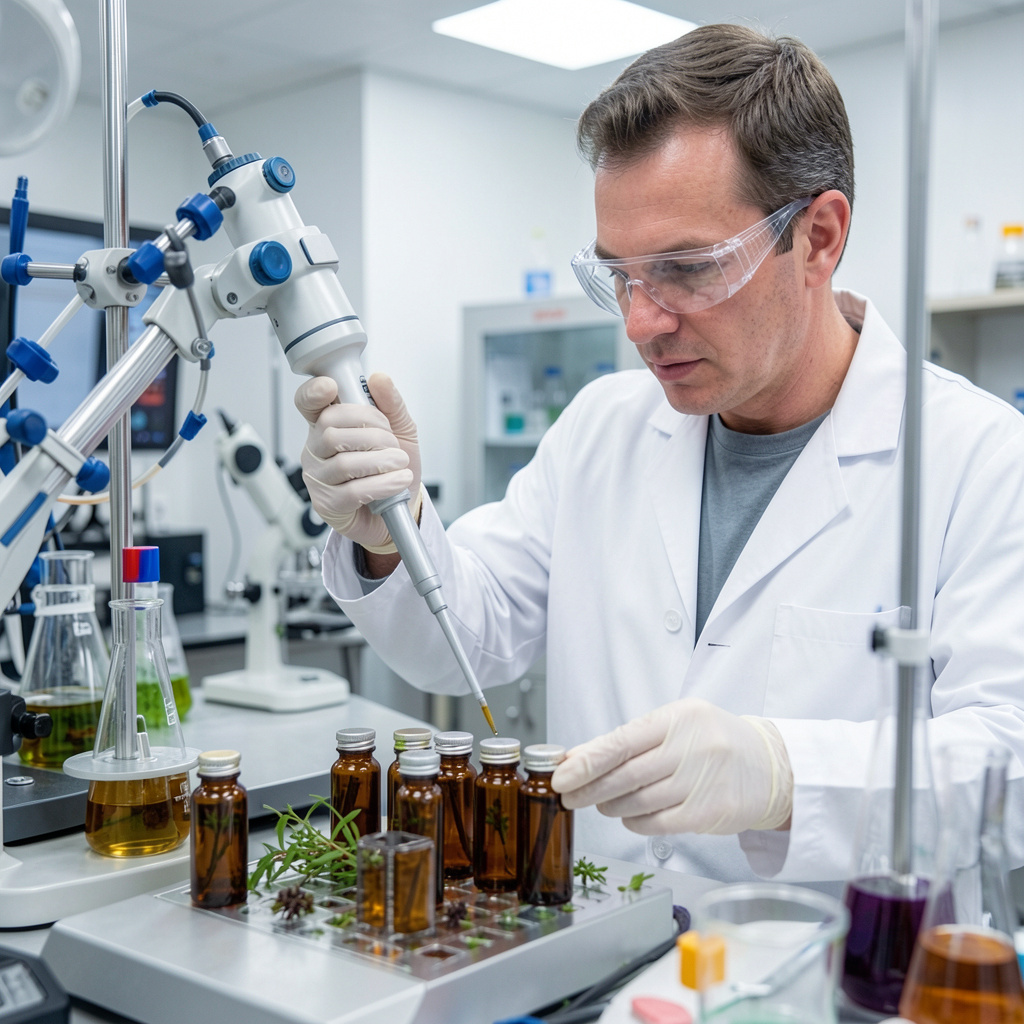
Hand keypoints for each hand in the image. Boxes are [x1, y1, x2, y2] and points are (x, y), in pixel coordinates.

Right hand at [294, 371, 421, 552]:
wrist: (401, 509)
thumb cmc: (394, 468)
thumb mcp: (401, 432)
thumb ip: (391, 406)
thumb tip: (379, 379)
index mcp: (327, 425)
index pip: (307, 404)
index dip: (313, 393)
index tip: (331, 387)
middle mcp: (316, 450)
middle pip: (331, 431)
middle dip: (372, 434)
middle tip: (393, 444)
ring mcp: (318, 478)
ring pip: (343, 462)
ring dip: (380, 461)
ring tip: (400, 463)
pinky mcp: (328, 505)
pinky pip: (352, 491)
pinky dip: (382, 484)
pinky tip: (398, 481)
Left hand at [551, 698, 791, 834]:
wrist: (769, 766)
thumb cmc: (712, 742)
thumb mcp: (675, 725)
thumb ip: (630, 740)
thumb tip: (577, 757)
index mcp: (677, 718)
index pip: (621, 741)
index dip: (586, 762)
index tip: (560, 775)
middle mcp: (690, 748)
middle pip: (624, 775)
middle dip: (588, 788)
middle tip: (567, 795)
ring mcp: (701, 782)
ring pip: (637, 802)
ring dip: (610, 806)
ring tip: (602, 803)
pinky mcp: (708, 813)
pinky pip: (657, 823)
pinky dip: (635, 822)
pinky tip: (629, 816)